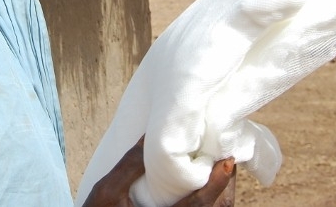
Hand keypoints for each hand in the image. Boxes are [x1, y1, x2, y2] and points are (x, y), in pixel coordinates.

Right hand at [82, 137, 234, 206]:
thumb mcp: (107, 191)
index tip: (228, 161)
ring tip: (218, 164)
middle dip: (226, 184)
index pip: (200, 205)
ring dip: (220, 191)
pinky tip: (204, 180)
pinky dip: (210, 198)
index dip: (218, 183)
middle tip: (228, 154)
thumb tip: (148, 135)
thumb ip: (129, 165)